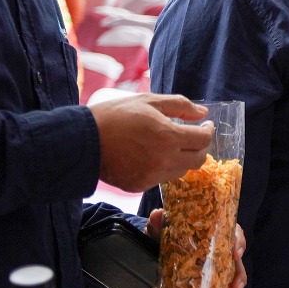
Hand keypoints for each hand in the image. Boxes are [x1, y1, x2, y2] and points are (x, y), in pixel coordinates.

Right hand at [92, 94, 212, 191]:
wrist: (80, 140)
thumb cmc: (114, 116)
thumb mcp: (148, 101)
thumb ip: (179, 106)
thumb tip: (202, 113)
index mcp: (168, 137)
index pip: (203, 140)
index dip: (208, 132)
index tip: (205, 126)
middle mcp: (163, 160)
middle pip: (198, 160)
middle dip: (200, 148)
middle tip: (193, 137)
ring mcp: (151, 176)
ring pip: (181, 171)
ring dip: (182, 158)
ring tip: (170, 145)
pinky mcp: (139, 185)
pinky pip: (161, 178)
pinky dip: (163, 168)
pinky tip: (153, 156)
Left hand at [146, 211, 248, 287]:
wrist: (158, 249)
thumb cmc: (165, 236)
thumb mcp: (161, 229)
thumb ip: (159, 223)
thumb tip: (157, 215)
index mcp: (212, 228)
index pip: (231, 230)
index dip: (237, 240)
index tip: (236, 252)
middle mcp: (219, 243)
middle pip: (237, 250)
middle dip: (240, 265)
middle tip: (236, 278)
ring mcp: (218, 259)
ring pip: (236, 266)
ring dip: (239, 278)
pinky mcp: (214, 273)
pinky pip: (227, 278)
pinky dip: (231, 286)